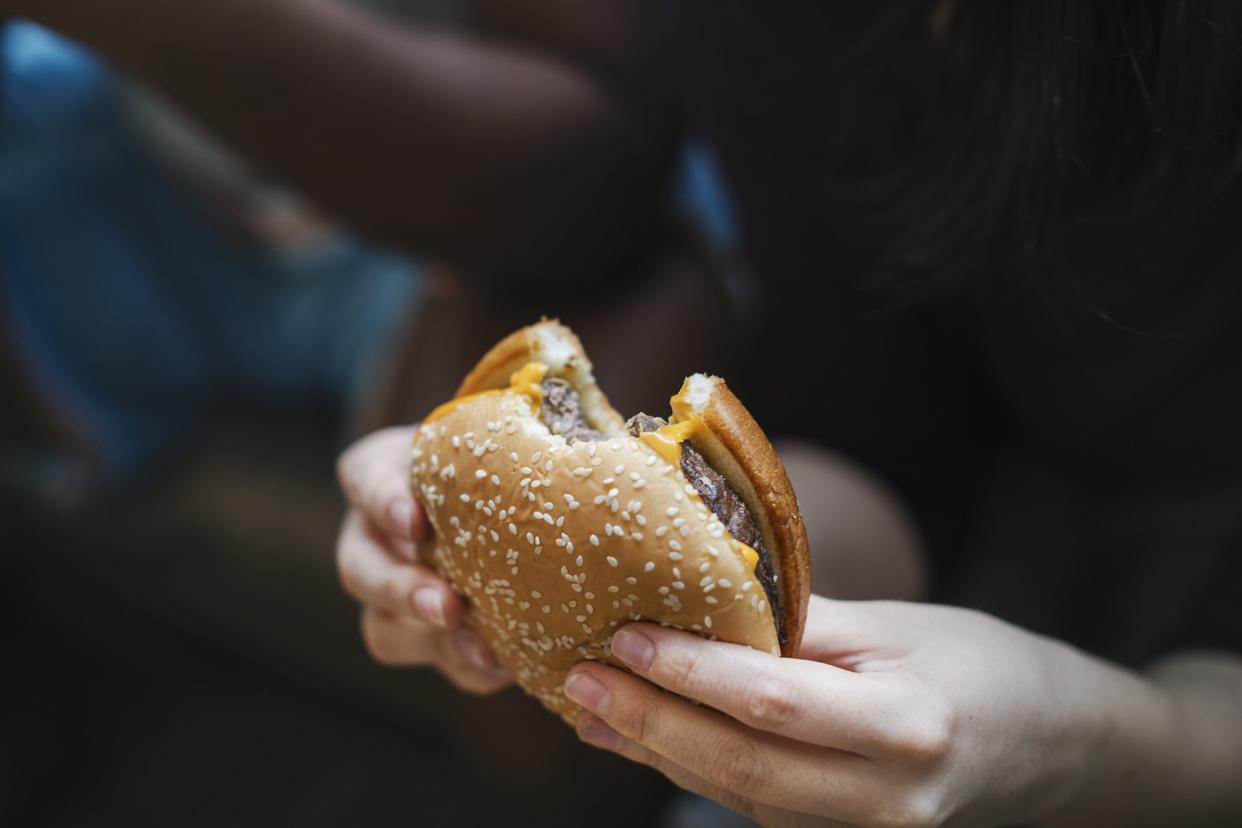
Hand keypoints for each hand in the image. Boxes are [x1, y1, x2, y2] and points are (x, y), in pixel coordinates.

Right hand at [337, 426, 511, 693]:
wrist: (517, 497)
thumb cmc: (506, 454)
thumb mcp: (502, 434)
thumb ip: (520, 432)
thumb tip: (597, 436)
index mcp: (384, 473)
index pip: (366, 477)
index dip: (384, 500)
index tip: (414, 519)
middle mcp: (374, 538)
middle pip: (360, 569)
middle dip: (401, 590)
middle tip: (445, 605)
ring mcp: (394, 596)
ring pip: (386, 629)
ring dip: (432, 643)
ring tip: (482, 649)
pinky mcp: (431, 639)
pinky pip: (439, 664)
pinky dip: (471, 668)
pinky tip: (506, 664)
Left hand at [564, 596, 1109, 826]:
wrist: (1059, 750)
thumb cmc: (987, 667)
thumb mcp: (904, 626)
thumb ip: (805, 623)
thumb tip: (706, 594)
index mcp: (909, 728)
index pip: (776, 704)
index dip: (692, 672)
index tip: (625, 636)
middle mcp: (883, 799)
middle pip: (740, 766)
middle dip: (648, 724)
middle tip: (577, 680)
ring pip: (737, 793)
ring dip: (655, 751)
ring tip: (588, 706)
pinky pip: (754, 803)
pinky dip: (693, 767)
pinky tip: (645, 735)